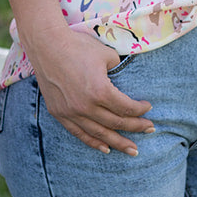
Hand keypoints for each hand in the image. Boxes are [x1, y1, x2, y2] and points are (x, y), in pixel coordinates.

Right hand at [26, 26, 154, 154]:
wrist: (46, 46)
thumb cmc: (78, 46)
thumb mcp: (107, 55)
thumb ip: (119, 71)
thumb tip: (124, 81)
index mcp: (100, 91)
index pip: (126, 108)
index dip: (140, 110)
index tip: (148, 107)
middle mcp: (86, 106)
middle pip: (117, 123)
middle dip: (136, 128)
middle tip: (150, 130)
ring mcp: (71, 112)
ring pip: (100, 134)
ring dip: (118, 143)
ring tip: (132, 150)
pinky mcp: (59, 113)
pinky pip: (79, 133)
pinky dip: (93, 142)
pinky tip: (106, 149)